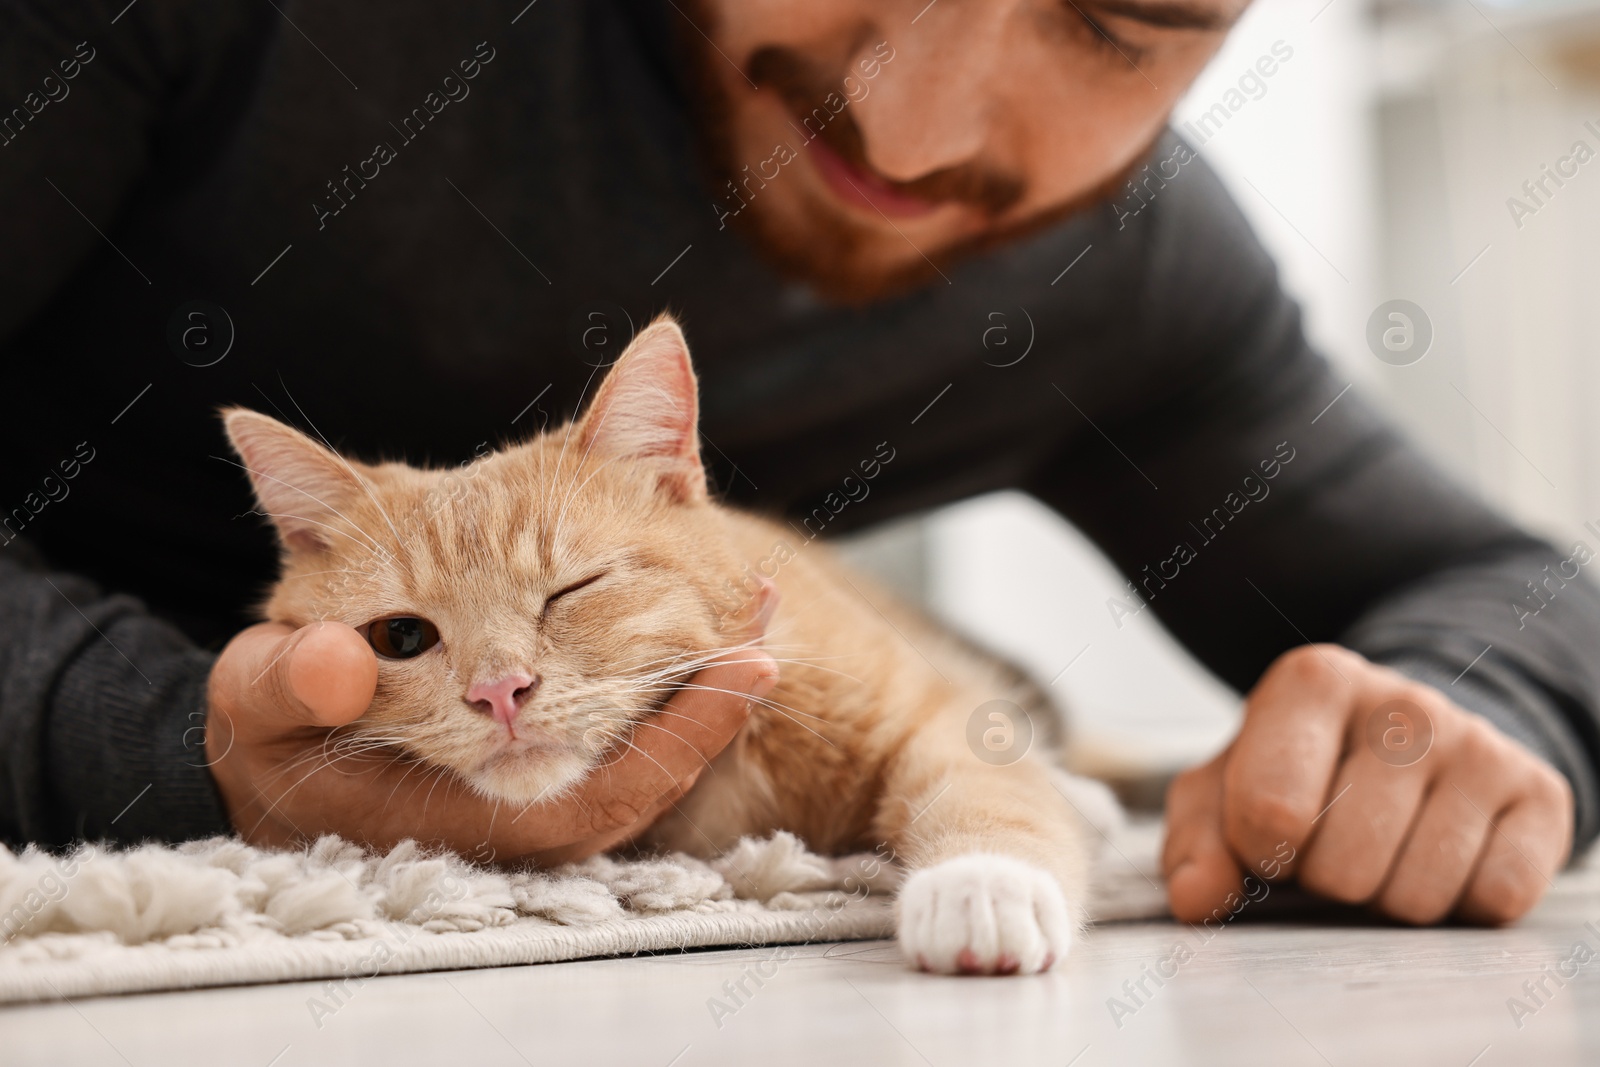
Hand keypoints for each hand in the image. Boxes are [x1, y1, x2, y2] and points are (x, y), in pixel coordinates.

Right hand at [204, 582, 777, 864]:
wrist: (276, 749)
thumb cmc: (271, 728)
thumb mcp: (257, 703)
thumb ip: (285, 683)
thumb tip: (334, 662)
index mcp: (465, 810)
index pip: (608, 787)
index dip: (685, 729)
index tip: (747, 658)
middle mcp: (521, 811)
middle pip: (653, 774)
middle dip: (719, 702)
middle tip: (774, 622)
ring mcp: (539, 788)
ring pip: (649, 754)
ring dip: (706, 687)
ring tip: (760, 611)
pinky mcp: (545, 760)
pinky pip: (628, 732)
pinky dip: (674, 682)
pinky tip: (711, 620)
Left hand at [1162, 644, 1572, 925]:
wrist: (1408, 744)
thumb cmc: (1297, 774)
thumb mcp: (1223, 794)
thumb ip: (1195, 844)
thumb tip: (1197, 900)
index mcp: (1313, 681)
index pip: (1271, 810)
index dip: (1260, 851)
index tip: (1269, 837)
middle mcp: (1404, 702)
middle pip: (1345, 866)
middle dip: (1326, 879)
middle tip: (1332, 845)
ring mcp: (1480, 744)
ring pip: (1418, 892)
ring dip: (1387, 898)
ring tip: (1382, 850)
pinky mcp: (1540, 794)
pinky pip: (1493, 900)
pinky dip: (1459, 906)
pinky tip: (1440, 859)